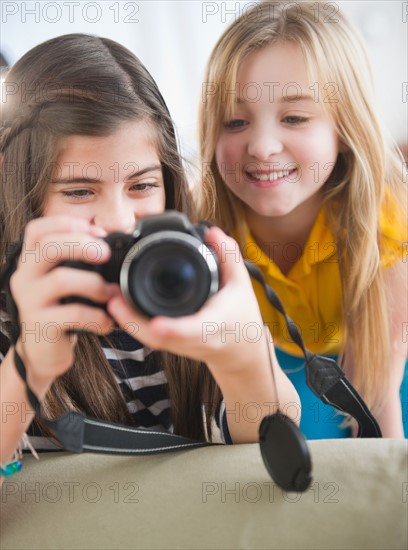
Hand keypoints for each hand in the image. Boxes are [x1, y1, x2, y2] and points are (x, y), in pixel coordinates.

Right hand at [9, 216, 115, 396]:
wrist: (44, 352)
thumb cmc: (61, 310)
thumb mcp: (66, 280)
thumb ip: (80, 260)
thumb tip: (115, 241)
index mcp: (31, 261)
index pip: (36, 229)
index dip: (66, 224)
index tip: (97, 232)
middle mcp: (25, 277)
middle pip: (47, 247)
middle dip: (81, 244)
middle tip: (106, 254)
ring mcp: (29, 302)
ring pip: (61, 280)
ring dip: (95, 283)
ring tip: (111, 294)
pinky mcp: (40, 326)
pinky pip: (72, 314)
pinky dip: (97, 316)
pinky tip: (107, 322)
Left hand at [107, 227, 269, 370]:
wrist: (239, 349)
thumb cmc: (241, 315)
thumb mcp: (241, 283)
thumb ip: (228, 256)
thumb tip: (212, 232)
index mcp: (215, 325)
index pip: (194, 330)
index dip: (175, 329)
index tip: (157, 325)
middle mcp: (195, 339)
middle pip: (161, 339)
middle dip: (135, 323)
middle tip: (114, 301)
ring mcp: (181, 346)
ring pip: (150, 341)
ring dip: (128, 322)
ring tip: (111, 300)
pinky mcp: (171, 346)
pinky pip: (148, 338)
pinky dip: (132, 324)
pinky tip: (119, 307)